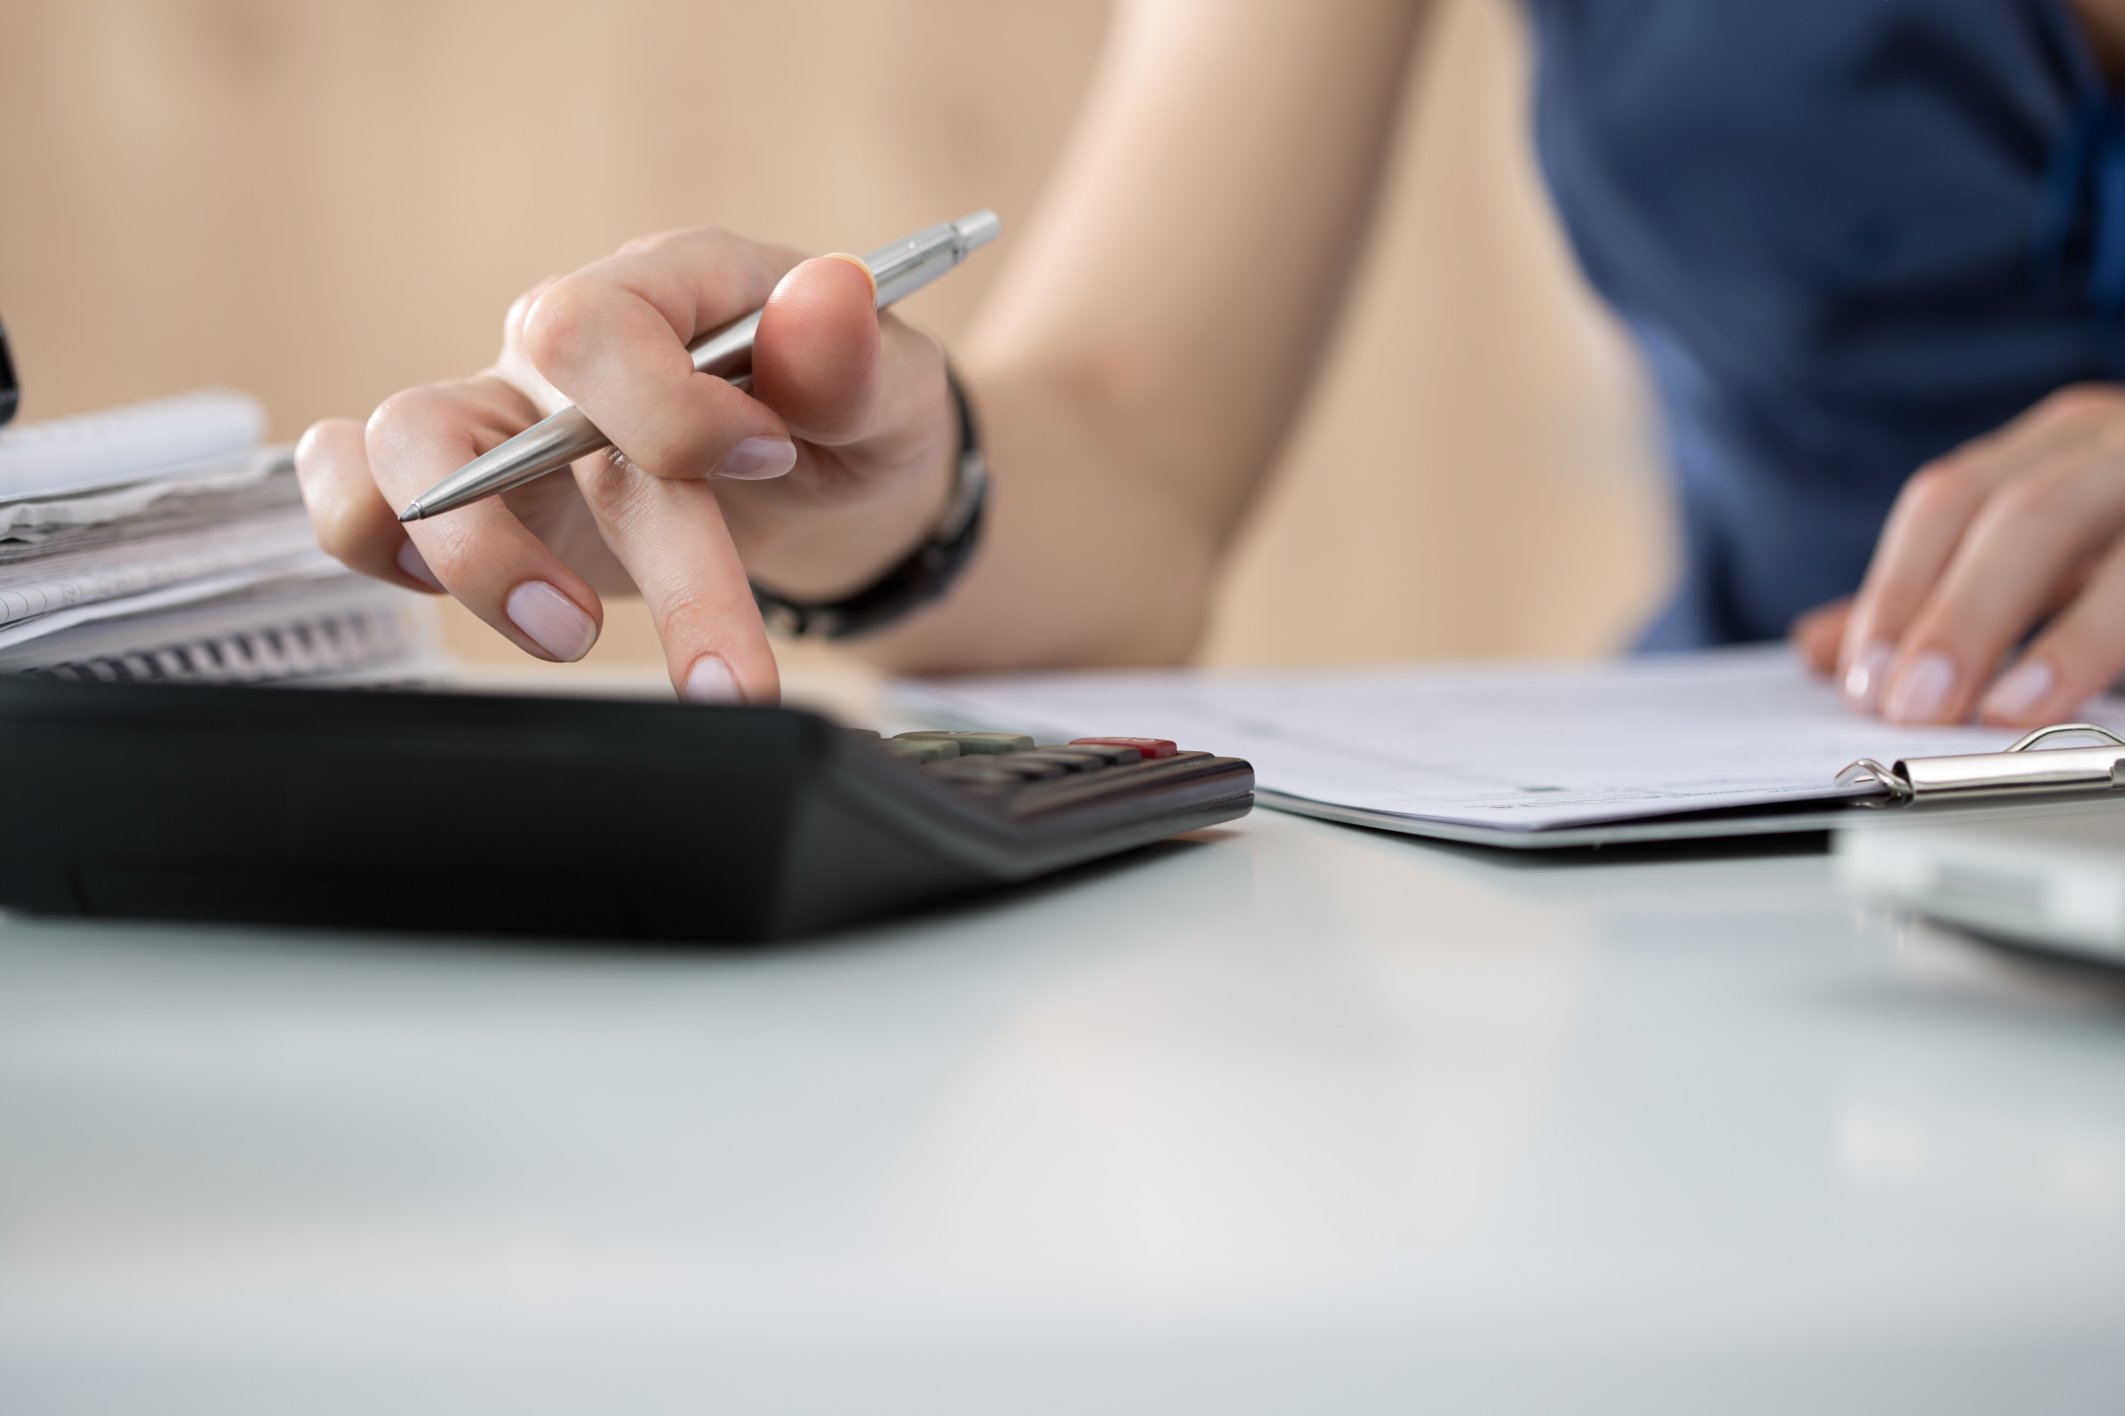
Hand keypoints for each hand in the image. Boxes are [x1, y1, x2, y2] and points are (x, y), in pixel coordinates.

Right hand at [295, 228, 958, 701]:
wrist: (832, 486)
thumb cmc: (848, 421)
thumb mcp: (891, 392)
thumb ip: (854, 360)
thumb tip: (827, 297)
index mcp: (660, 290)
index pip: (594, 324)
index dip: (664, 410)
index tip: (768, 459)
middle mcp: (562, 352)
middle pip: (504, 417)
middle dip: (611, 554)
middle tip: (722, 672)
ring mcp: (505, 424)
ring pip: (403, 453)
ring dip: (477, 563)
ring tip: (574, 635)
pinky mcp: (477, 501)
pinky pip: (359, 490)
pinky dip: (367, 538)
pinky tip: (458, 599)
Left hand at [1796, 385, 2124, 726]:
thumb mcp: (2041, 551)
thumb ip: (1940, 595)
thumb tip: (1820, 651)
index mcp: (2062, 441)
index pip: (1952, 499)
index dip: (1899, 588)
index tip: (1863, 678)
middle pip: (2030, 513)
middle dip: (1965, 613)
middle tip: (1914, 706)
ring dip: (2075, 636)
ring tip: (2010, 709)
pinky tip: (2115, 698)